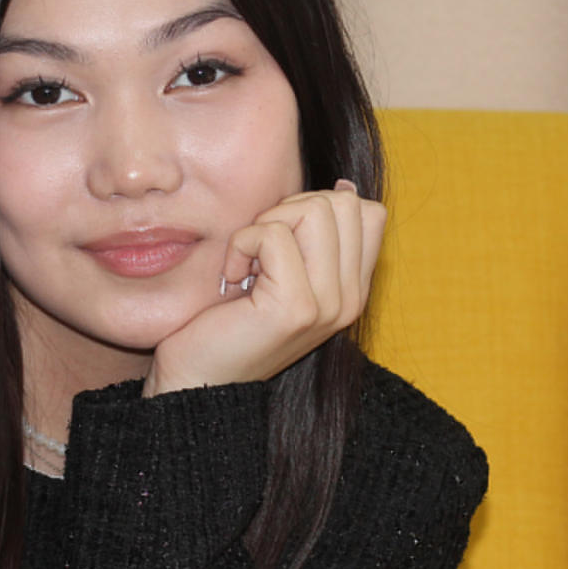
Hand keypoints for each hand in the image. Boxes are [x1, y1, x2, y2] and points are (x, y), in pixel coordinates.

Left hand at [144, 179, 385, 396]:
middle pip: (343, 204)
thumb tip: (343, 187)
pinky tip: (233, 278)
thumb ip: (316, 237)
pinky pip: (272, 235)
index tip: (284, 241)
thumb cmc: (230, 320)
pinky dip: (241, 245)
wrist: (197, 381)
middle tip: (261, 250)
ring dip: (265, 225)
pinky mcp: (295, 307)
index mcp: (354, 291)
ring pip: (314, 211)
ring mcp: (328, 306)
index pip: (370, 213)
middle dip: (290, 211)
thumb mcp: (285, 271)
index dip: (318, 208)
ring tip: (249, 264)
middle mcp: (350, 301)